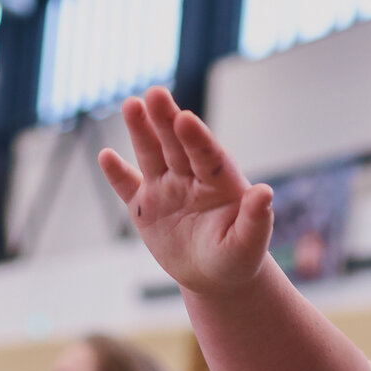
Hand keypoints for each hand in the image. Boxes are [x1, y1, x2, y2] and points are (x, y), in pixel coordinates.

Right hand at [97, 87, 276, 297]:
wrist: (214, 277)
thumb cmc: (238, 258)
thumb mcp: (249, 243)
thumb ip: (256, 218)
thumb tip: (265, 191)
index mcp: (220, 181)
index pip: (207, 154)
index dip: (196, 137)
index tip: (185, 118)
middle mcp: (191, 177)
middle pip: (175, 144)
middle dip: (165, 119)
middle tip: (155, 93)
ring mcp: (166, 188)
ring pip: (151, 154)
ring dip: (140, 130)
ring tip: (131, 104)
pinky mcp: (144, 206)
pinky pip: (127, 187)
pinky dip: (116, 173)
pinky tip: (105, 156)